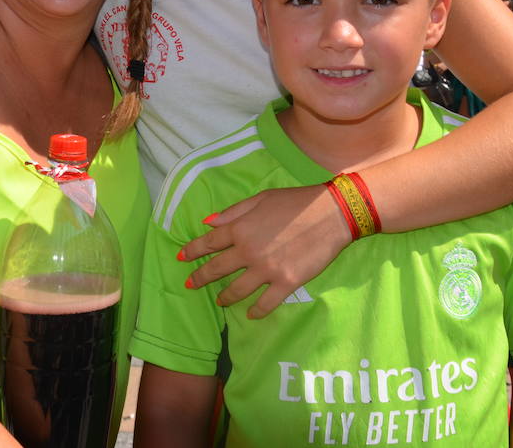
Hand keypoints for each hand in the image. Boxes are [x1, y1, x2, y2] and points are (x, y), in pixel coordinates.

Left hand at [178, 184, 348, 318]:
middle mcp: (249, 251)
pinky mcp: (286, 283)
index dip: (192, 250)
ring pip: (237, 290)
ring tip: (220, 301)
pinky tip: (250, 313)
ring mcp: (267, 269)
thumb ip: (233, 212)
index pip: (209, 242)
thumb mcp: (261, 199)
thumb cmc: (295, 202)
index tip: (181, 258)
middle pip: (217, 269)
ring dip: (225, 297)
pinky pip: (265, 303)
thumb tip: (207, 222)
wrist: (331, 214)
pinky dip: (255, 311)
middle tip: (190, 284)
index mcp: (241, 228)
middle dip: (200, 278)